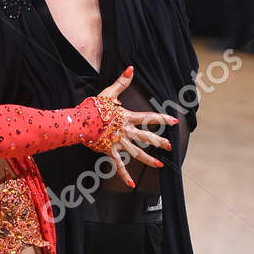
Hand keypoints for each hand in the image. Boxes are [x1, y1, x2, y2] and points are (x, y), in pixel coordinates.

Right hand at [97, 69, 178, 188]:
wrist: (79, 122)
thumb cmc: (93, 108)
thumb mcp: (108, 93)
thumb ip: (121, 82)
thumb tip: (131, 68)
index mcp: (127, 117)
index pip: (148, 117)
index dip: (162, 119)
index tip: (174, 121)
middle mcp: (125, 131)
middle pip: (146, 137)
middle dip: (159, 142)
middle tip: (170, 146)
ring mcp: (118, 142)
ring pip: (136, 152)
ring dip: (148, 160)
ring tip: (159, 165)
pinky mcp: (109, 151)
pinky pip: (118, 165)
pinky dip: (124, 175)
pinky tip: (132, 184)